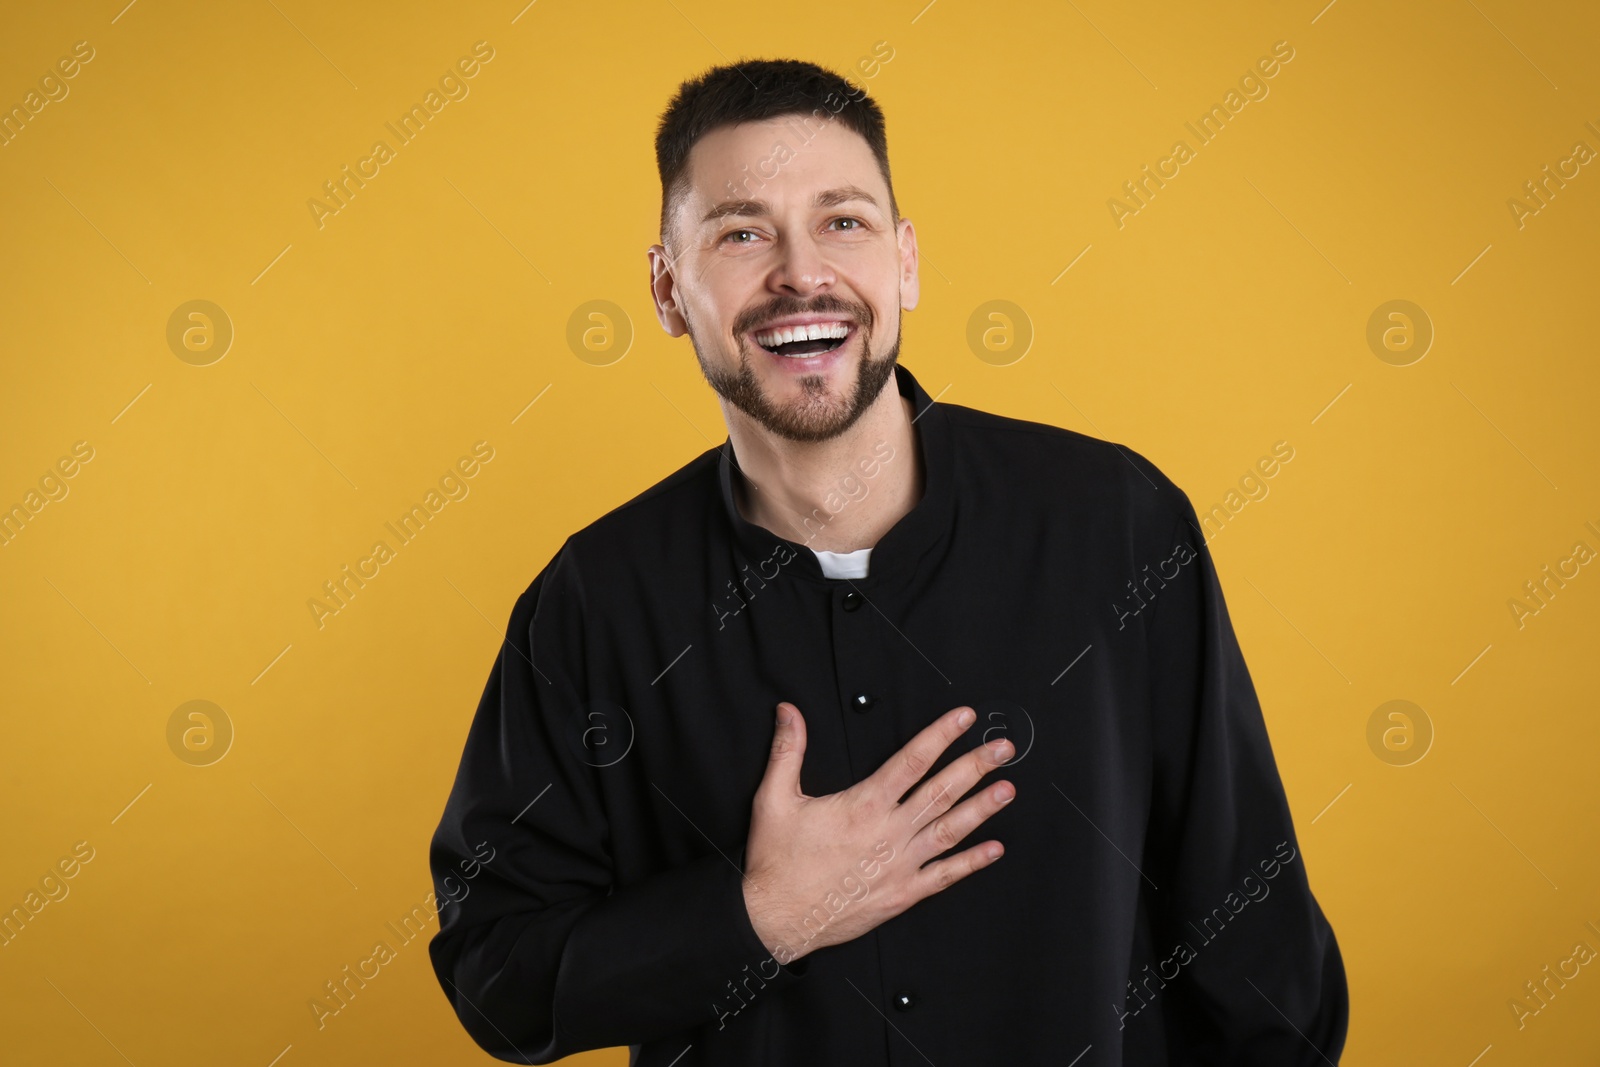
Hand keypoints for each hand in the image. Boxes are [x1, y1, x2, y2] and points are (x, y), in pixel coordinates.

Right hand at [741, 701, 1014, 963]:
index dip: (941, 735)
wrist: (777, 918)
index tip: (964, 719)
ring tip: (1008, 790)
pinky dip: (971, 862)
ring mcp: (901, 865)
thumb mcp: (774, 798)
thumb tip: (789, 711)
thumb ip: (787, 750)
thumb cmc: (777, 862)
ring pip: (950, 830)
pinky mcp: (903, 893)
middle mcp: (889, 832)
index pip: (912, 760)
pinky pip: (945, 876)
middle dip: (975, 766)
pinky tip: (993, 850)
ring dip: (982, 808)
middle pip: (942, 791)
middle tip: (1003, 749)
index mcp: (864, 805)